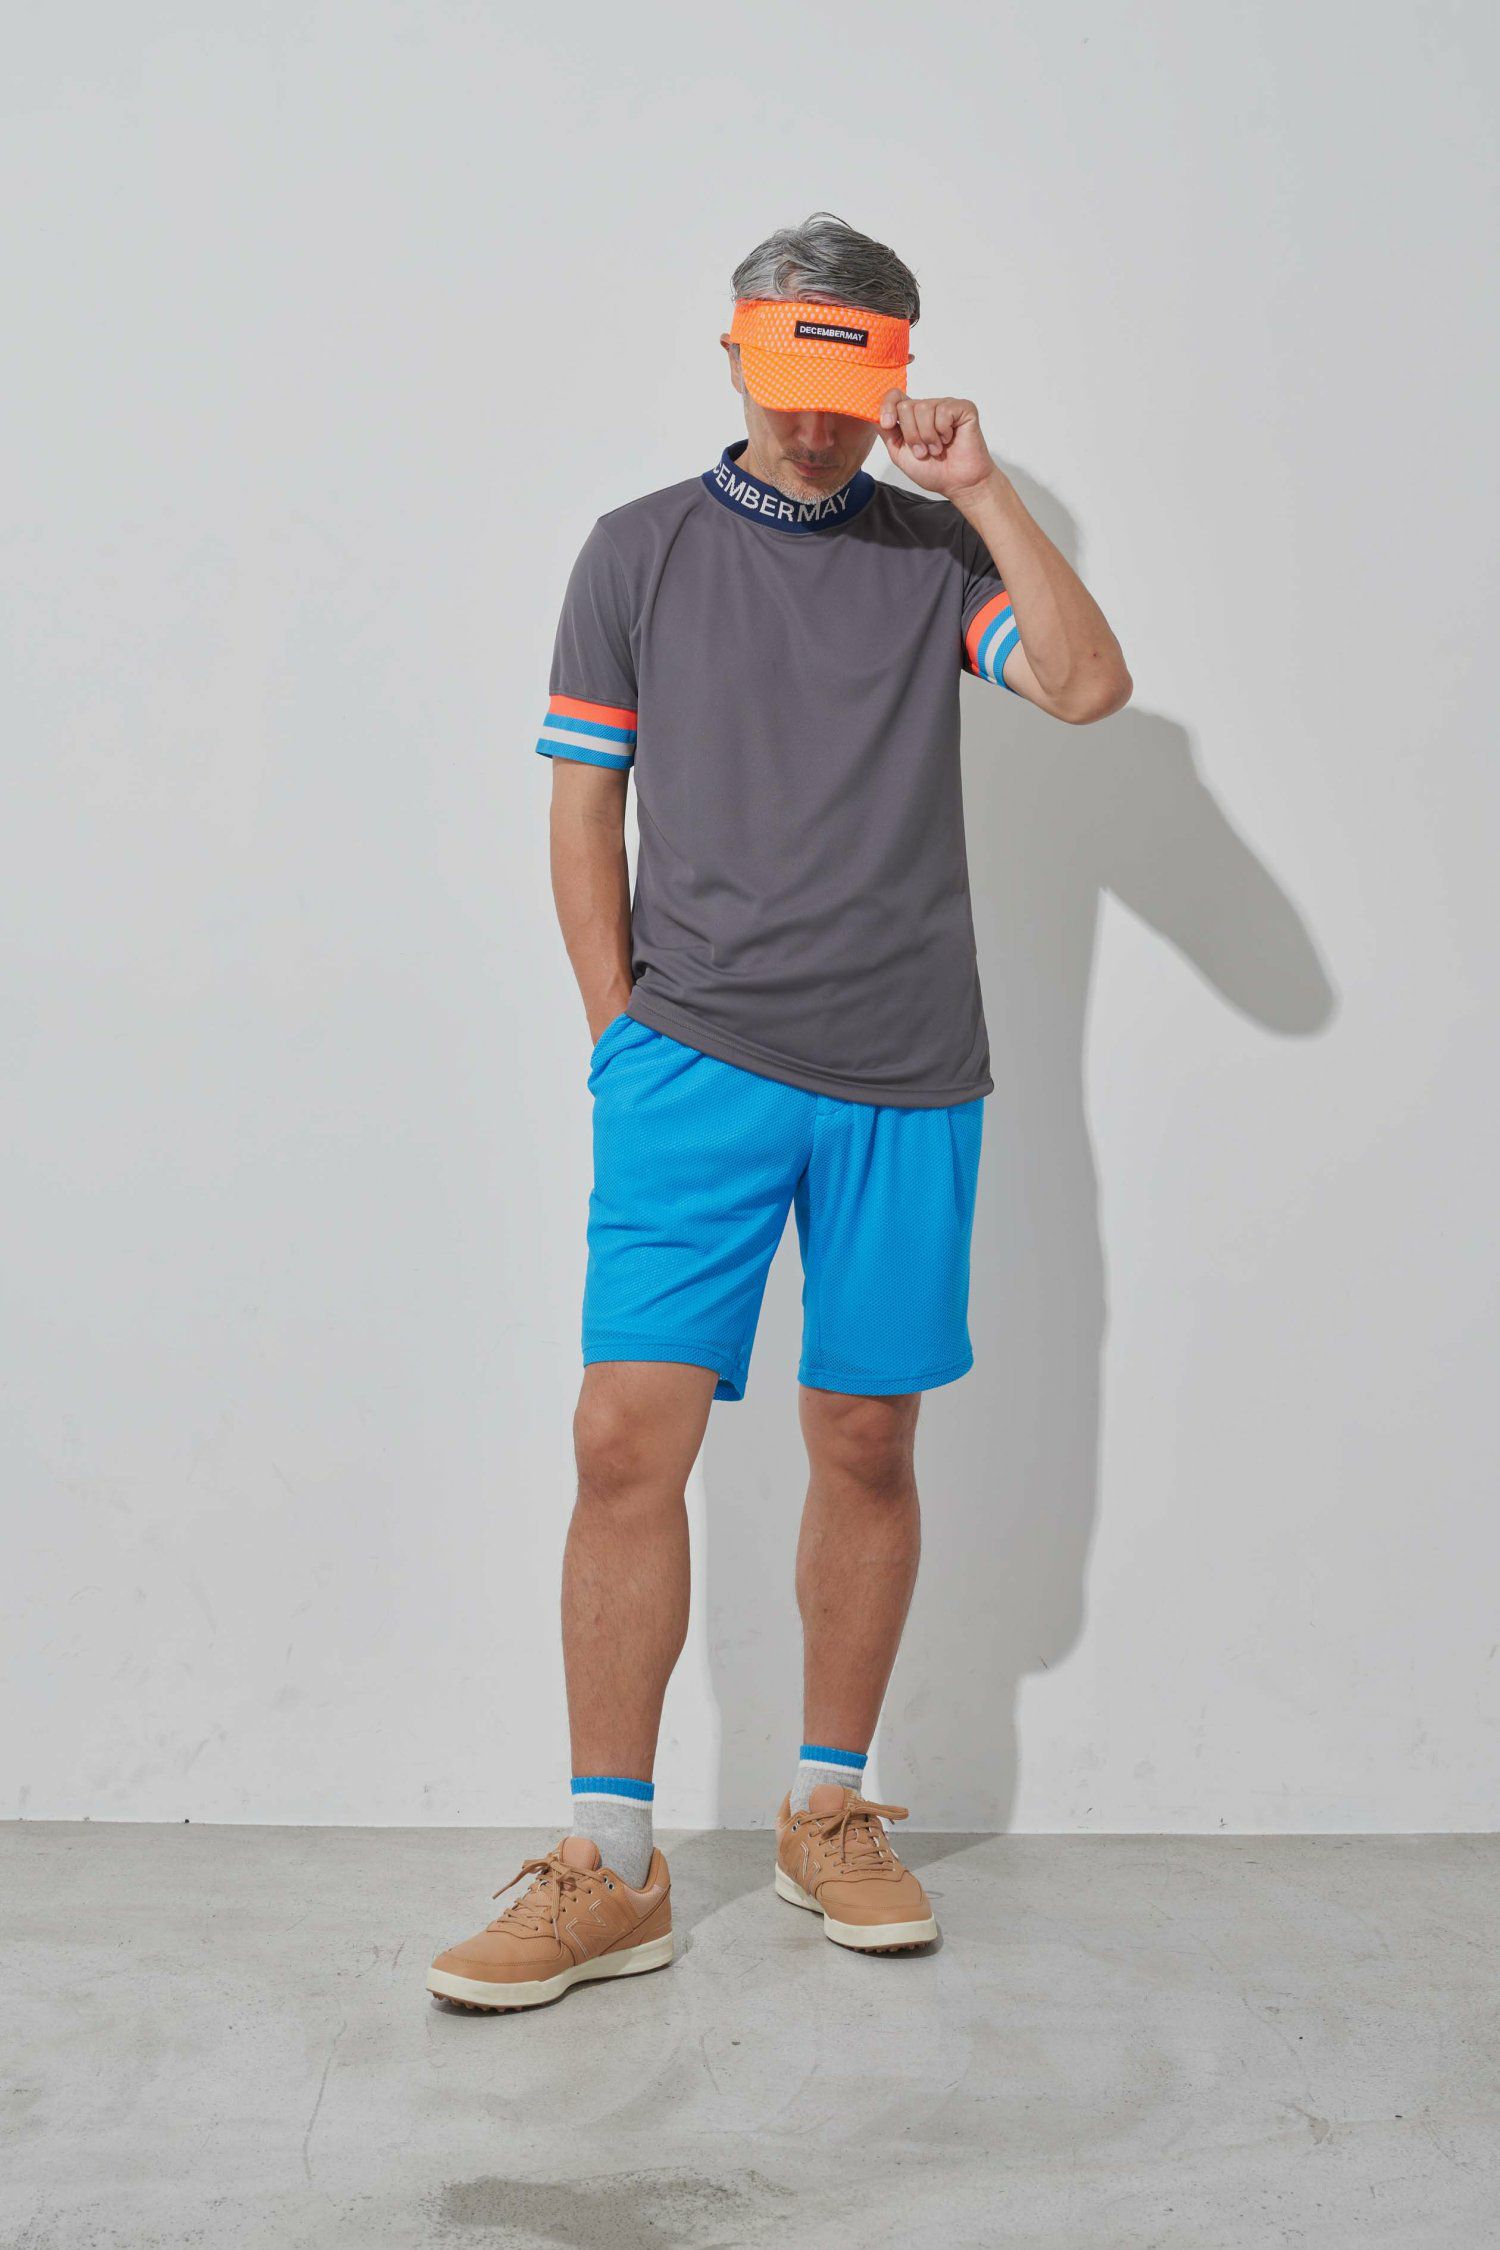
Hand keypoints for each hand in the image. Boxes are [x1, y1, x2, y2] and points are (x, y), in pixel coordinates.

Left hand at [876, 389, 997, 504]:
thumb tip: (873, 415)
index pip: (894, 396)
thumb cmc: (933, 471)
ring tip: (936, 449)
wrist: (958, 484)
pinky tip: (950, 439)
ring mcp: (945, 405)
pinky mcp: (963, 408)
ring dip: (928, 436)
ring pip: (924, 408)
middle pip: (906, 406)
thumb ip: (887, 433)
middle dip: (911, 434)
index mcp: (912, 417)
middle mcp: (928, 407)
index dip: (887, 406)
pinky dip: (943, 431)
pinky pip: (944, 411)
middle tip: (923, 451)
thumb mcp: (900, 453)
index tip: (887, 424)